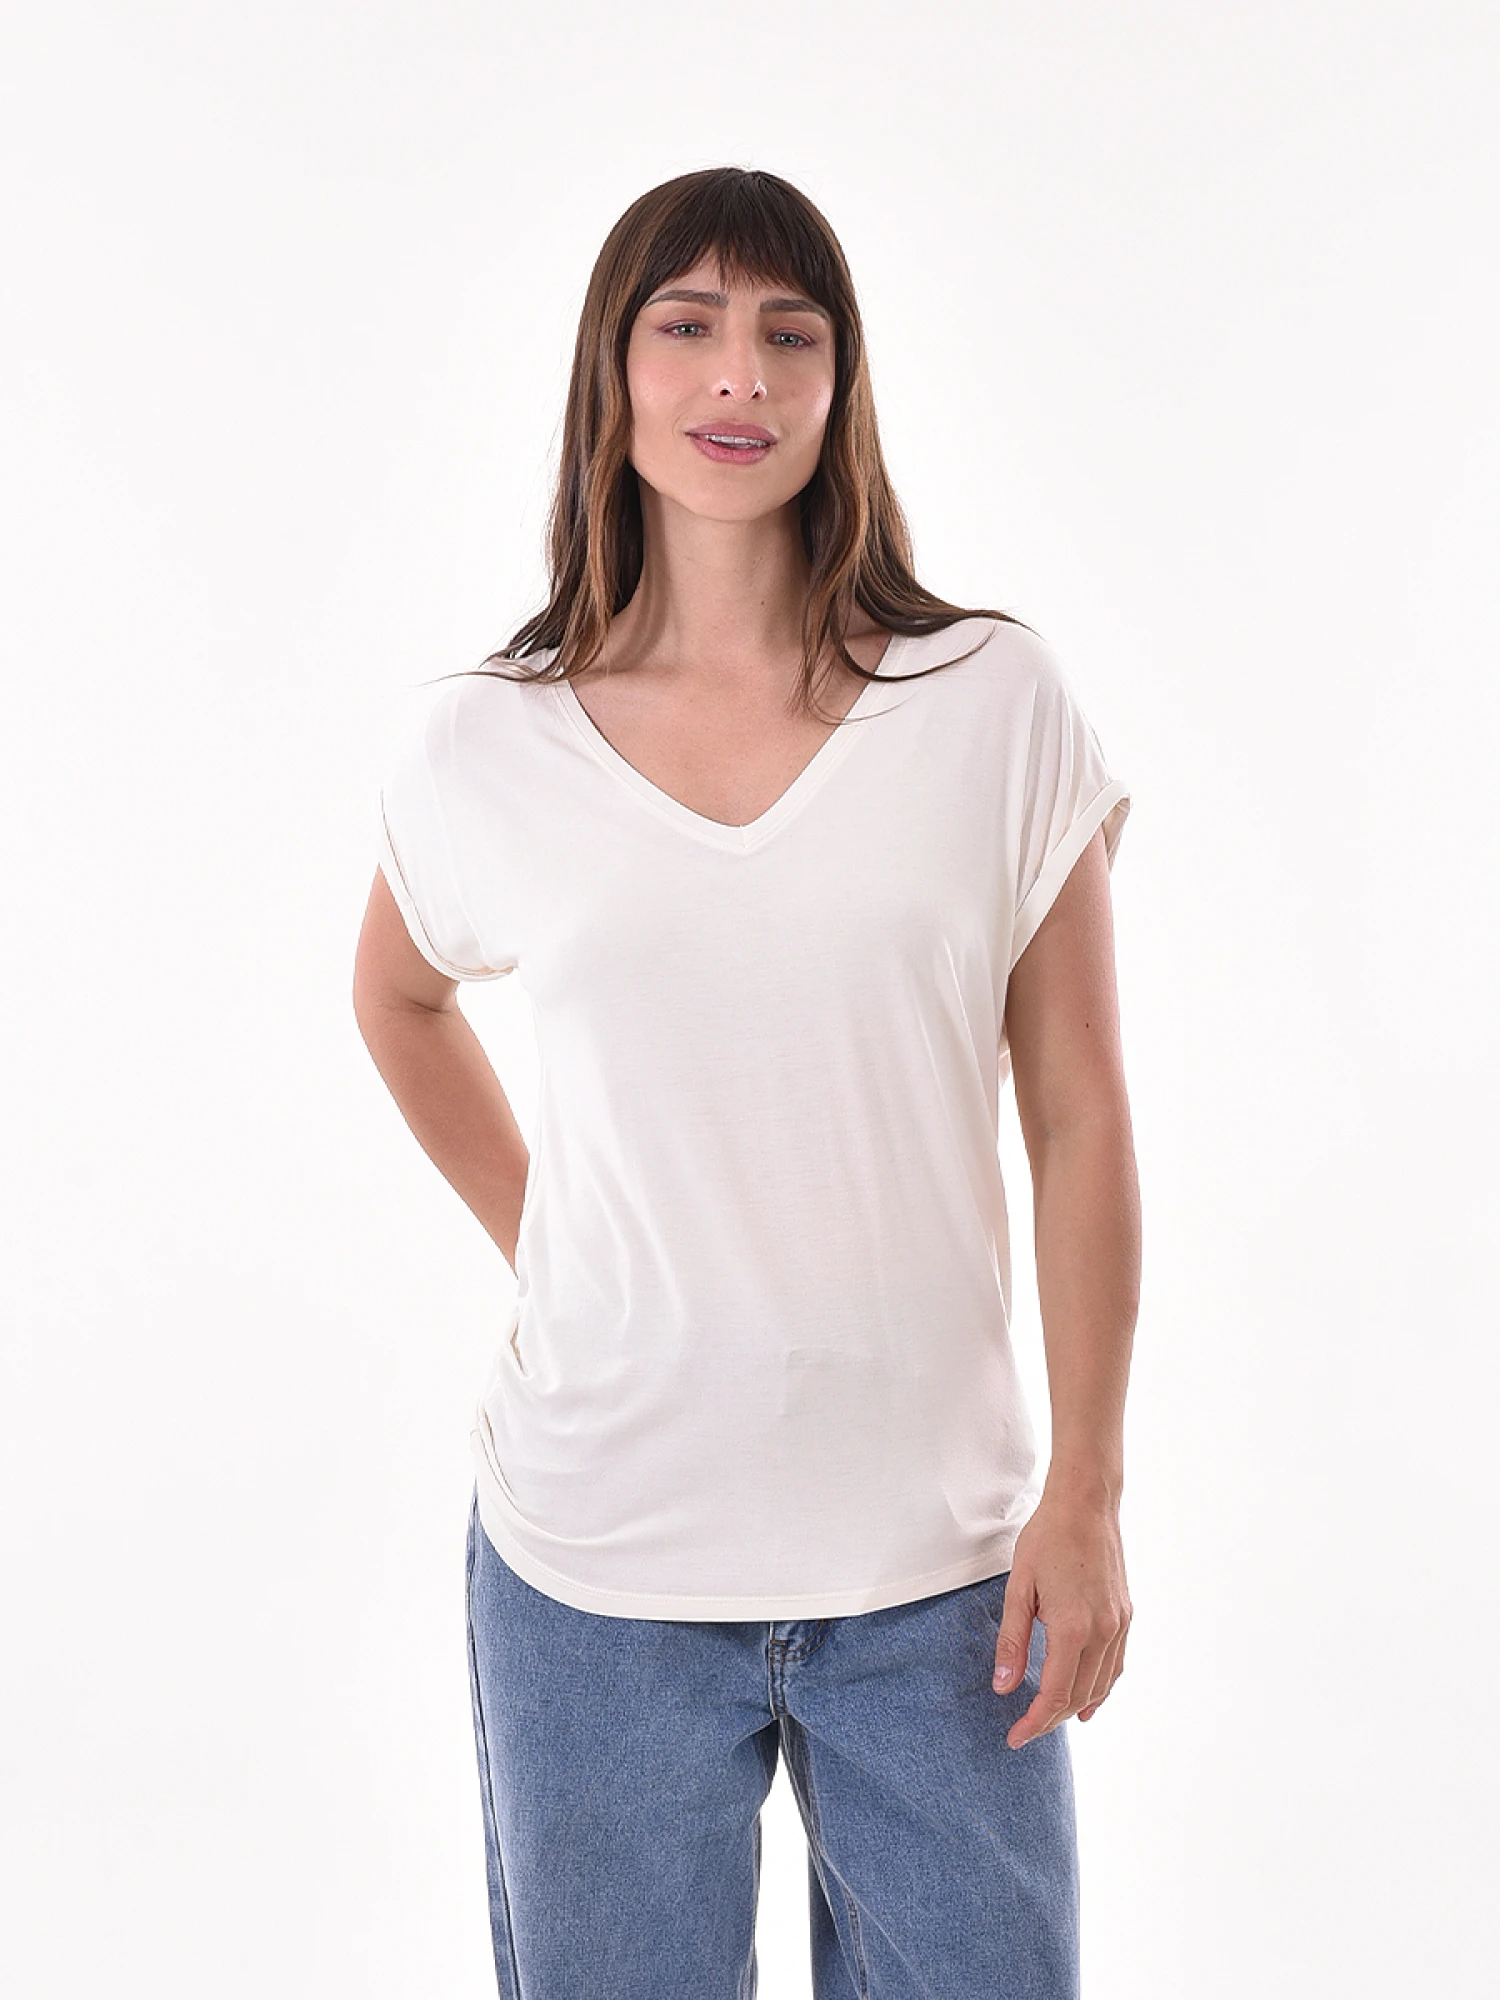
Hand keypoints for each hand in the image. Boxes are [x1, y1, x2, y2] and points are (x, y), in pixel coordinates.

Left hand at [991, 1488, 1130, 1749]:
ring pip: (1100, 1686)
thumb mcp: (1018, 1588)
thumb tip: (1003, 1687)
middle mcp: (1103, 1632)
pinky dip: (1100, 1689)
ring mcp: (1119, 1625)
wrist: (1086, 1504)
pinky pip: (1114, 1667)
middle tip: (1023, 1730)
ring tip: (1048, 1719)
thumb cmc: (1046, 1539)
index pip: (1054, 1695)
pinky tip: (1087, 1702)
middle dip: (1050, 1720)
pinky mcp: (1125, 1616)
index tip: (1014, 1738)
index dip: (1034, 1723)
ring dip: (1074, 1708)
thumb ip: (1012, 1640)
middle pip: (1078, 1697)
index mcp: (1073, 1628)